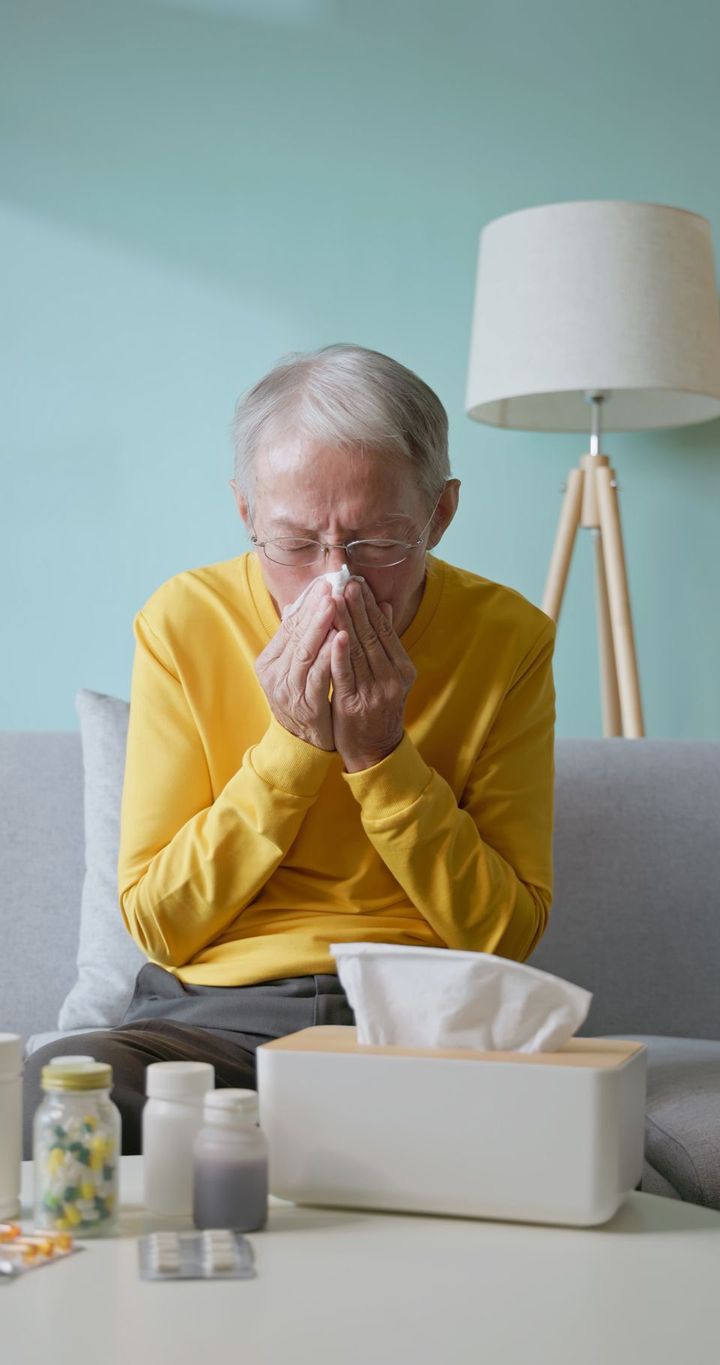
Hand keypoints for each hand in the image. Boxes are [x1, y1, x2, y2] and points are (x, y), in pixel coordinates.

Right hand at [255, 578, 338, 749]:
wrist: (306, 742)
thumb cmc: (306, 698)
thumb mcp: (299, 666)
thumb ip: (301, 637)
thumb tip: (303, 602)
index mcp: (270, 660)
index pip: (288, 624)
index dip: (306, 602)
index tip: (324, 582)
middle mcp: (274, 674)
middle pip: (295, 634)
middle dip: (314, 608)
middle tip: (330, 586)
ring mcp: (288, 691)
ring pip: (304, 652)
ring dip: (320, 626)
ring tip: (335, 604)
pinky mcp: (306, 705)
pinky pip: (317, 676)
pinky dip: (329, 656)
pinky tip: (341, 639)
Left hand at [330, 578, 416, 771]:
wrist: (374, 750)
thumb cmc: (377, 709)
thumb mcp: (389, 675)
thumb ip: (386, 643)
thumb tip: (383, 605)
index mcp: (403, 669)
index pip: (385, 630)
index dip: (370, 605)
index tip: (357, 582)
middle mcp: (392, 678)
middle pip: (373, 636)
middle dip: (357, 607)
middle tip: (345, 581)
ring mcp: (375, 692)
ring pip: (358, 651)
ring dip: (347, 622)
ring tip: (336, 598)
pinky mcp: (354, 704)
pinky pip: (345, 674)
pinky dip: (339, 653)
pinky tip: (335, 635)